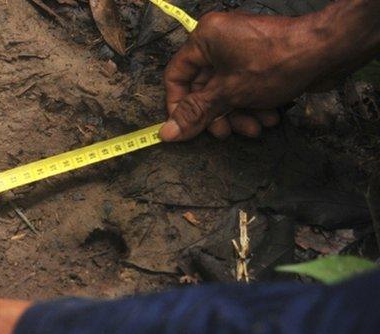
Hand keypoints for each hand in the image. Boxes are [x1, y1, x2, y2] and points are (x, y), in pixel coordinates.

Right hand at [159, 11, 332, 140]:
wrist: (327, 51)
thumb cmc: (276, 63)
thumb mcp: (229, 93)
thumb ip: (196, 113)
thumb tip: (167, 133)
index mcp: (204, 39)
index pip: (176, 76)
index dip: (178, 105)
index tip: (185, 128)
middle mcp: (219, 42)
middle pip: (203, 88)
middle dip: (218, 115)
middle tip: (227, 133)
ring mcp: (241, 52)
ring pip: (226, 93)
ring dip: (238, 115)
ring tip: (256, 127)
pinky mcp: (259, 62)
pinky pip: (244, 88)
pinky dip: (253, 105)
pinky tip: (270, 117)